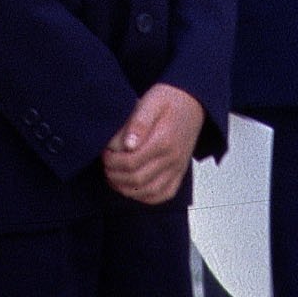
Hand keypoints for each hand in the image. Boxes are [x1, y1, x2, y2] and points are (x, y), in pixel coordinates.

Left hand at [104, 83, 204, 204]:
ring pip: (149, 192)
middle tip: (106, 165)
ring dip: (126, 188)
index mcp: (163, 141)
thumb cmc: (169, 100)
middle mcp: (172, 159)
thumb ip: (138, 123)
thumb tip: (127, 145)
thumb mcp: (151, 101)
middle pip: (137, 179)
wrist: (193, 102)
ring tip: (114, 177)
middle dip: (115, 176)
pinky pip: (163, 194)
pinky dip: (145, 196)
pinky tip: (132, 187)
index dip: (112, 161)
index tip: (104, 153)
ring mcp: (177, 168)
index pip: (131, 162)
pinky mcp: (180, 173)